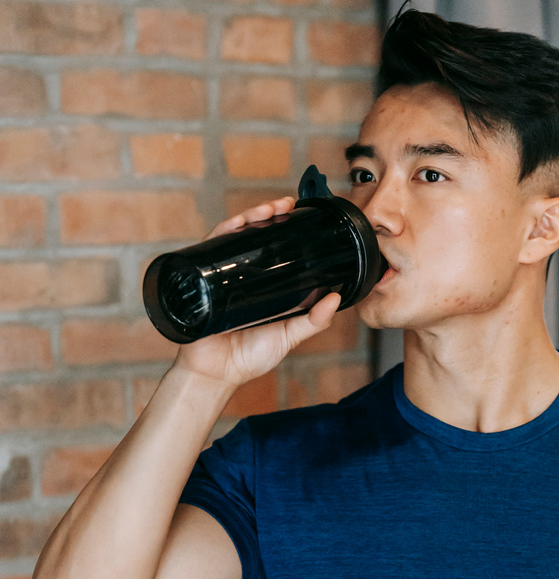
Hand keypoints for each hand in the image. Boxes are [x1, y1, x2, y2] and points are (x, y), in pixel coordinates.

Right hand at [172, 196, 340, 390]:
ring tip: (267, 210)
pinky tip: (238, 223)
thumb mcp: (289, 336)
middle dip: (269, 214)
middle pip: (254, 236)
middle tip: (285, 204)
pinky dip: (224, 231)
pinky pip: (211, 248)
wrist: (215, 374)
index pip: (273, 247)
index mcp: (262, 284)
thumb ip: (313, 321)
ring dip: (250, 217)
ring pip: (235, 236)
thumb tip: (336, 299)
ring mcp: (221, 275)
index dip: (284, 227)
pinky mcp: (203, 277)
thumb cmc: (249, 358)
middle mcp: (242, 275)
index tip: (299, 213)